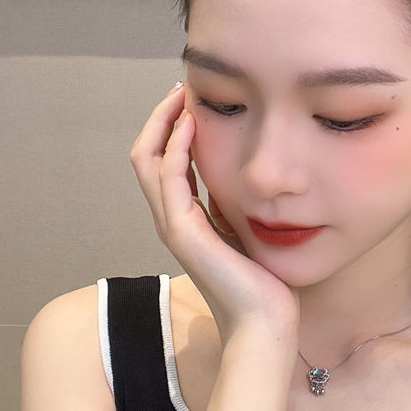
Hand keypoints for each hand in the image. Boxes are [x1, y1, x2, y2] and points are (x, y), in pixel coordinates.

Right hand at [129, 82, 299, 344]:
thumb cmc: (262, 281)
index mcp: (185, 217)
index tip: (192, 100)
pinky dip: (176, 147)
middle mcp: (172, 218)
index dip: (171, 129)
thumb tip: (239, 177)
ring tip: (183, 95)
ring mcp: (173, 225)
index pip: (163, 161)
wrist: (264, 323)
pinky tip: (193, 123)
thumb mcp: (246, 230)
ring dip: (164, 123)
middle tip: (182, 88)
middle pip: (147, 154)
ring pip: (148, 161)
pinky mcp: (182, 233)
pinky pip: (169, 178)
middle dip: (162, 118)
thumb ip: (233, 206)